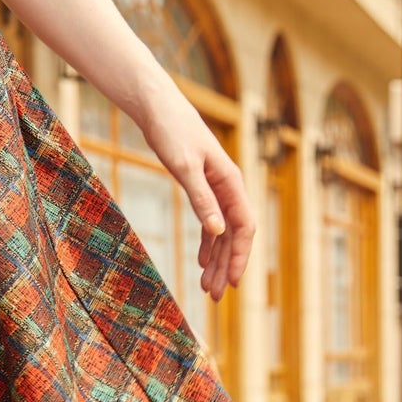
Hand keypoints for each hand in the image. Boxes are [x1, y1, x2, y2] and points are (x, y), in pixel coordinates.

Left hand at [140, 93, 255, 301]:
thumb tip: (218, 231)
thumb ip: (201, 198)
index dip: (239, 256)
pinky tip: (201, 261)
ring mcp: (216, 187)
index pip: (244, 227)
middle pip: (234, 234)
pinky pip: (210, 221)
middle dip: (226, 265)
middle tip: (215, 295)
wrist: (158, 106)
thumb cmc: (171, 130)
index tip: (231, 283)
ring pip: (222, 231)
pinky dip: (207, 243)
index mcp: (230, 181)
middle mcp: (228, 186)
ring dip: (216, 259)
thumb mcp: (184, 166)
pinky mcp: (201, 186)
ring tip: (207, 286)